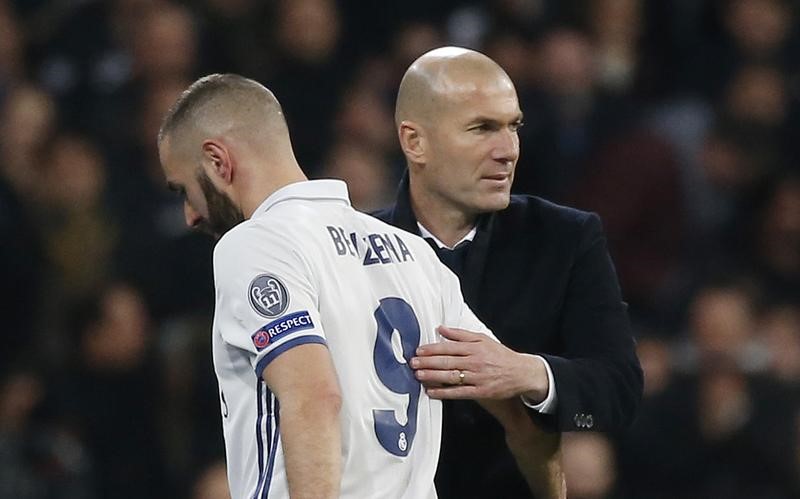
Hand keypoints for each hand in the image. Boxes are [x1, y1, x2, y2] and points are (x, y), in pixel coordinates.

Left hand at [411, 326, 548, 400]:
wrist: (521, 373)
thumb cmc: (500, 355)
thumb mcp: (483, 339)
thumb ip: (461, 334)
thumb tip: (441, 329)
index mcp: (475, 348)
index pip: (449, 347)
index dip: (433, 349)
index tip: (419, 351)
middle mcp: (475, 362)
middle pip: (448, 361)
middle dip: (428, 362)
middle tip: (413, 363)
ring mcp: (477, 377)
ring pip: (451, 376)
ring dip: (433, 376)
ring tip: (418, 375)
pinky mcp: (480, 392)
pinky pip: (459, 392)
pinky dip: (444, 393)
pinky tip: (432, 392)